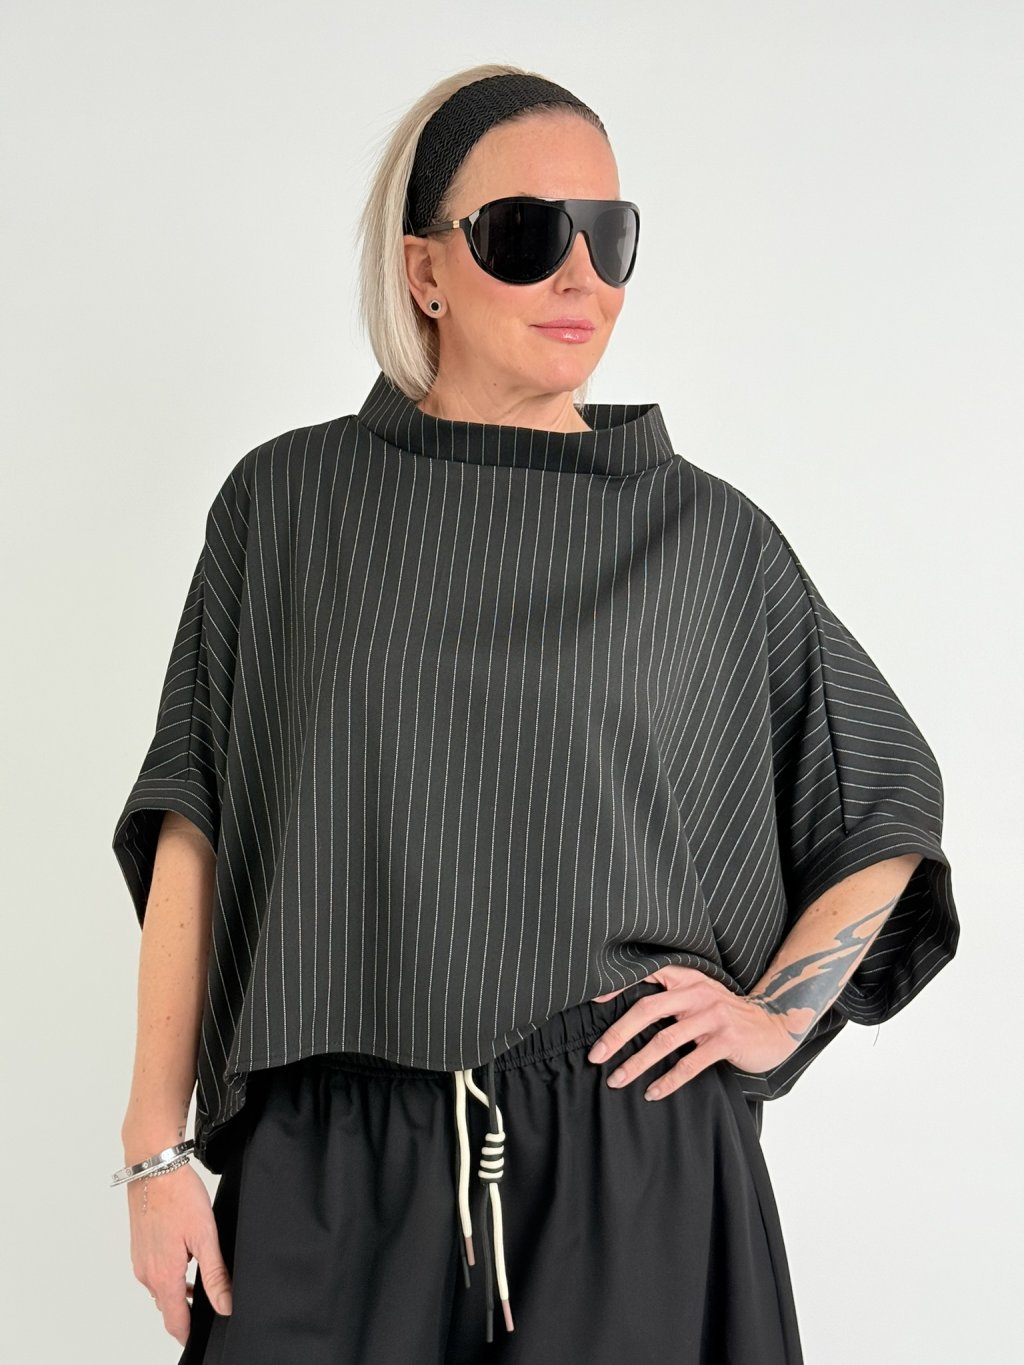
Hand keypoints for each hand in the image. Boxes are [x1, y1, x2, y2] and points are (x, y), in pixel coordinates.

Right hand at [126, 1162, 232, 1347]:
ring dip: (179, 1289)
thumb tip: (226, 1305)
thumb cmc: (179, 1197)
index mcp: (164, 1276)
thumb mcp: (206, 1236)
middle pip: (168, 1306)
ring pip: (162, 1287)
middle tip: (210, 1302)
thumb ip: (215, 1274)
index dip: (188, 1333)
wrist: (154, 1167)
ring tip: (202, 1277)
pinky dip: (170, 1272)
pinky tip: (186, 1255)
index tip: (200, 1337)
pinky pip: (155, 1271)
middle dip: (187, 1310)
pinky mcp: (139, 1247)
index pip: (175, 1321)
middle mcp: (147, 1274)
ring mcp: (140, 1260)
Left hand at [588, 966, 799, 1100]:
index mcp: (687, 978)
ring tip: (616, 1080)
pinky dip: (668, 1080)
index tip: (592, 1002)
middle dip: (617, 1034)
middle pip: (647, 1010)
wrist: (772, 1025)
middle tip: (596, 1056)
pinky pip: (690, 1063)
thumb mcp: (700, 995)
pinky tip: (652, 1093)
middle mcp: (697, 993)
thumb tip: (628, 1013)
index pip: (646, 976)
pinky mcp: (726, 1040)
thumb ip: (671, 997)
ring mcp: (712, 1016)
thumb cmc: (726, 1014)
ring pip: (664, 1040)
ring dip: (636, 1063)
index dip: (618, 986)